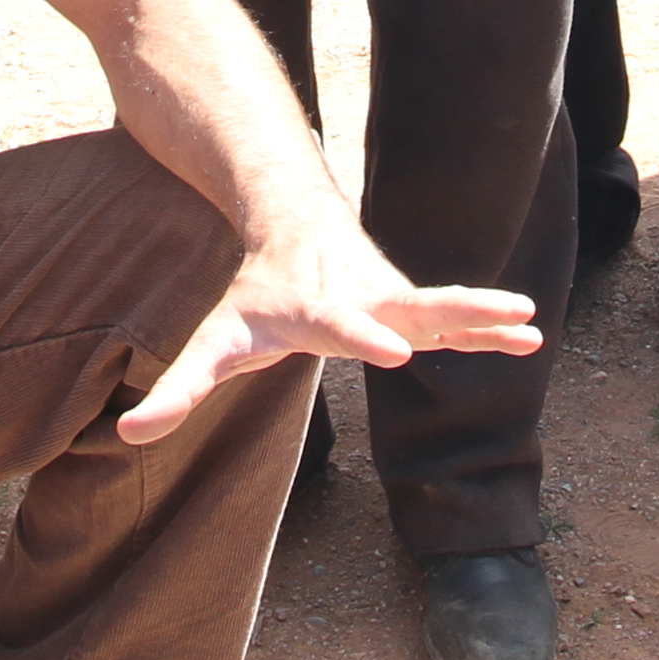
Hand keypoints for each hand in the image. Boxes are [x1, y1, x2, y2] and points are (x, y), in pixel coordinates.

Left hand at [119, 219, 539, 445]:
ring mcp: (394, 300)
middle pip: (412, 307)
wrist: (294, 225)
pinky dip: (489, 326)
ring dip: (484, 314)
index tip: (396, 353)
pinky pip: (455, 319)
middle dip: (452, 314)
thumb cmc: (255, 294)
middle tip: (499, 316)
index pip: (343, 326)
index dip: (367, 337)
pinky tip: (530, 336)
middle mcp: (365, 299)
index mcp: (318, 310)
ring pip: (443, 306)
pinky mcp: (412, 307)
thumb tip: (128, 434)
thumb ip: (180, 389)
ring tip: (529, 320)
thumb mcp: (215, 339)